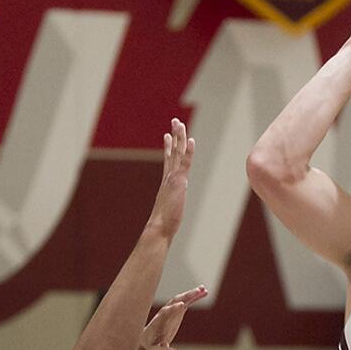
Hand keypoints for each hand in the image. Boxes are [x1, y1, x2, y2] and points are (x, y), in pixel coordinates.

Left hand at [136, 285, 208, 349]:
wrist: (146, 342)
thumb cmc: (151, 348)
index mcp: (157, 323)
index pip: (164, 313)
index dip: (173, 309)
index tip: (182, 305)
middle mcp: (163, 314)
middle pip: (173, 302)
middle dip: (185, 297)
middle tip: (197, 292)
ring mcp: (170, 311)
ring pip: (181, 299)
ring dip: (191, 294)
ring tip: (204, 290)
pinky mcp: (176, 312)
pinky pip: (186, 302)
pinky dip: (194, 297)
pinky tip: (204, 292)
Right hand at [149, 118, 194, 238]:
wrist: (159, 228)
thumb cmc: (162, 224)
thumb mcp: (167, 212)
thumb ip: (167, 207)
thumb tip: (165, 215)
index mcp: (166, 183)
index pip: (168, 161)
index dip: (169, 147)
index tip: (168, 135)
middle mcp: (168, 177)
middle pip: (173, 152)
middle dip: (174, 136)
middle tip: (175, 121)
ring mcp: (173, 178)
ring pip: (177, 153)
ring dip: (179, 137)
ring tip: (179, 123)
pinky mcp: (179, 182)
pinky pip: (185, 163)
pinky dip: (188, 151)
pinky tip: (191, 140)